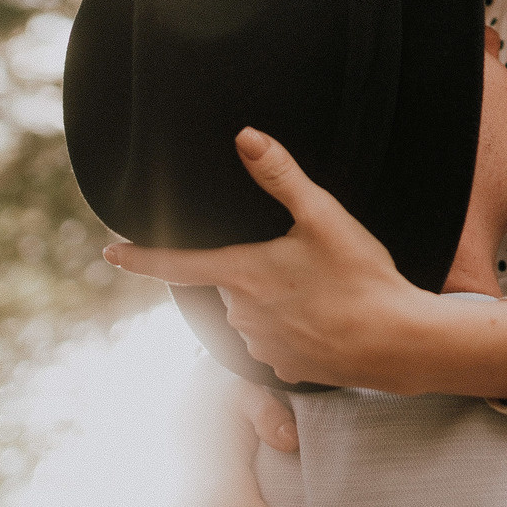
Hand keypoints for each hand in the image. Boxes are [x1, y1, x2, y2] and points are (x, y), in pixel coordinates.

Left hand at [105, 129, 437, 390]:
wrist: (397, 342)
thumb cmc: (361, 277)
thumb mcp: (324, 216)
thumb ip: (281, 175)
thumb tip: (246, 136)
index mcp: (243, 274)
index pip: (175, 264)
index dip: (139, 256)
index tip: (109, 252)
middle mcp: (241, 315)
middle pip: (230, 283)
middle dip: (255, 270)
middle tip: (305, 261)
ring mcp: (262, 346)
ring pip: (252, 313)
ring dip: (275, 300)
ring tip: (323, 291)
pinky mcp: (286, 369)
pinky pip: (277, 341)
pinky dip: (295, 328)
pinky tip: (326, 319)